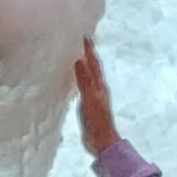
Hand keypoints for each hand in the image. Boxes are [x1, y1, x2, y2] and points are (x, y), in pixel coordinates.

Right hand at [73, 41, 115, 160]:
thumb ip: (84, 80)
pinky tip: (75, 80)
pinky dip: (80, 78)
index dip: (89, 51)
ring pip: (90, 76)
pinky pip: (84, 86)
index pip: (94, 63)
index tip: (84, 36)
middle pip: (94, 68)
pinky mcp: (89, 105)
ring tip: (78, 56)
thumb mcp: (89, 98)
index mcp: (99, 85)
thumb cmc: (97, 120)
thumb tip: (79, 60)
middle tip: (82, 42)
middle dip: (89, 55)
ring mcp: (94, 97)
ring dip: (85, 65)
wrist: (102, 140)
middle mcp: (98, 88)